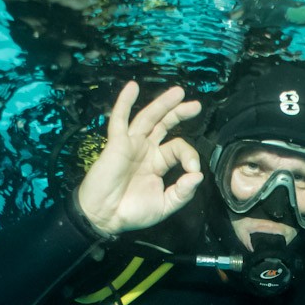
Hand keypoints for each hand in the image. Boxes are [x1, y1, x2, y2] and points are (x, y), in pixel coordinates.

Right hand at [77, 82, 203, 234]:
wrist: (105, 217)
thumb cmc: (131, 212)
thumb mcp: (165, 205)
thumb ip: (183, 192)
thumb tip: (198, 175)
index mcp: (158, 163)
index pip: (179, 148)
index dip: (190, 156)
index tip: (193, 171)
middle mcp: (146, 150)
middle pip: (165, 125)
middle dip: (180, 113)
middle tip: (196, 106)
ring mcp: (131, 145)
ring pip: (148, 118)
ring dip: (162, 103)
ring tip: (178, 92)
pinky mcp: (117, 143)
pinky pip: (119, 119)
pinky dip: (124, 103)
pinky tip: (132, 87)